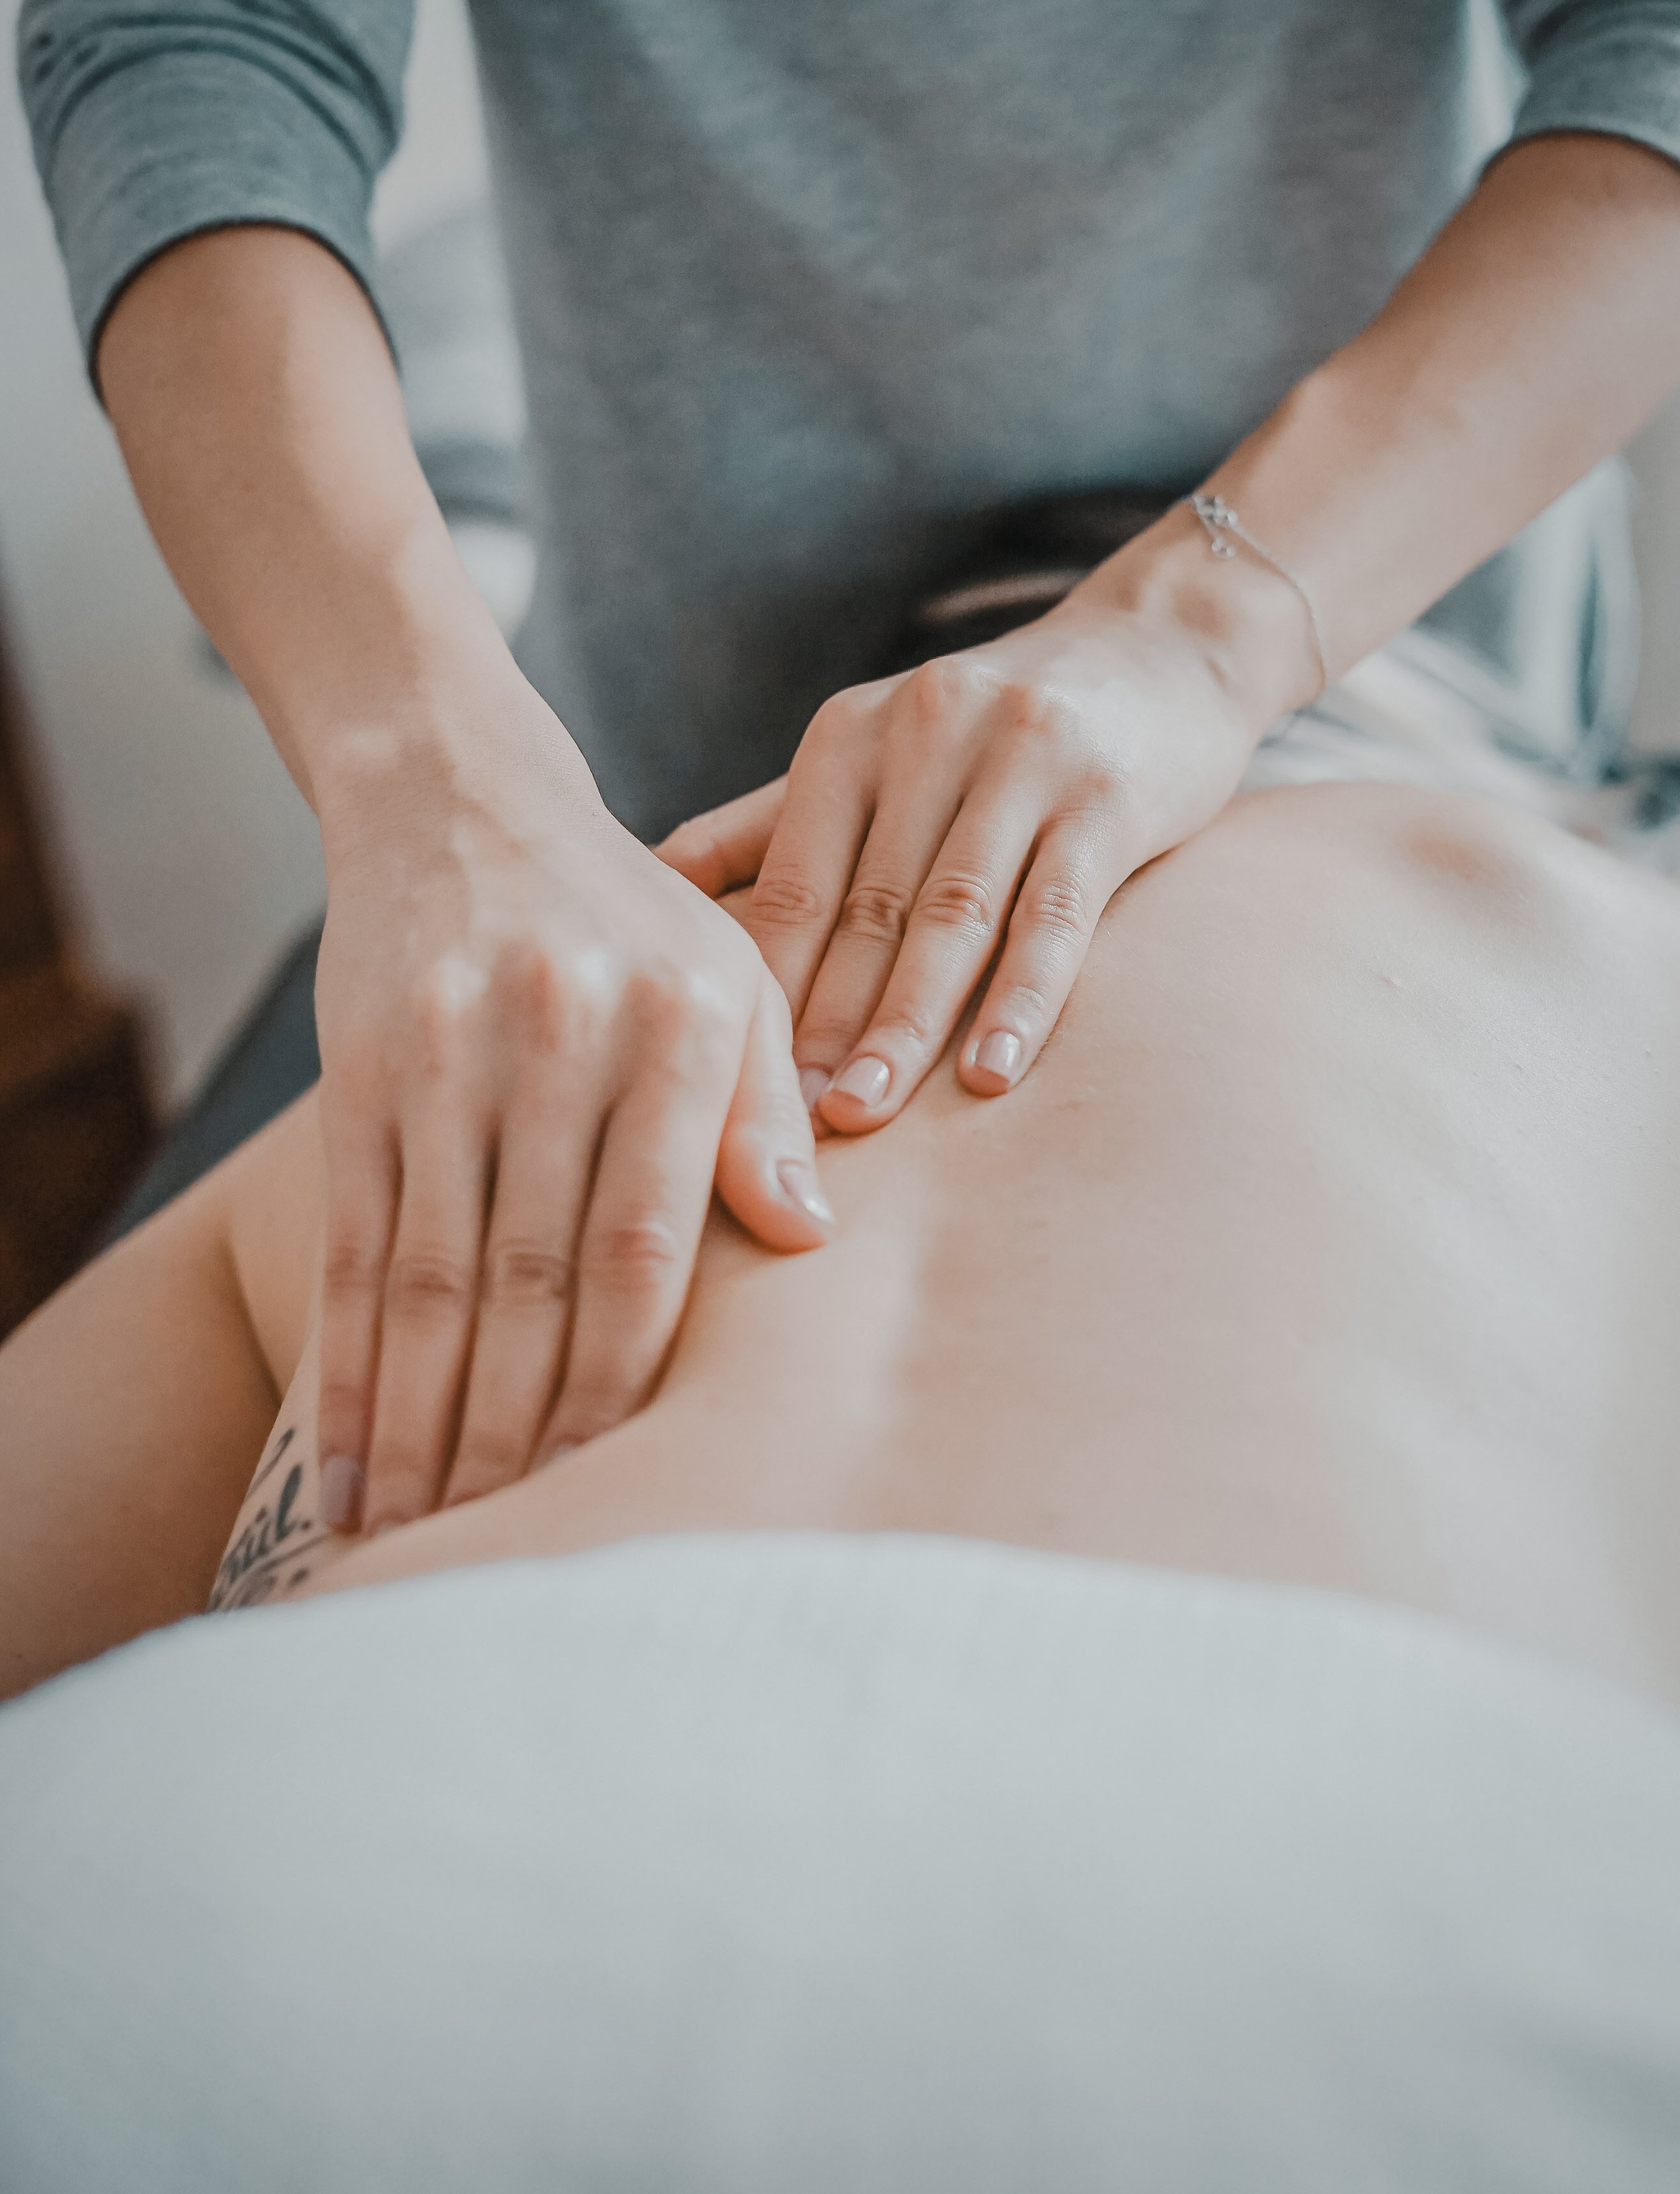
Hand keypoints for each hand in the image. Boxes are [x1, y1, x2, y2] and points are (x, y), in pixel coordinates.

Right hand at [311, 682, 832, 1536]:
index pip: (646, 1246)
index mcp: (678, 1028)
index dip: (622, 1381)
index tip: (614, 1488)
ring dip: (424, 1425)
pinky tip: (349, 1461)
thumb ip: (768, 1109)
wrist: (461, 800)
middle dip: (518, 1433)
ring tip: (418, 1538)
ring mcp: (450, 1057)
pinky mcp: (361, 1072)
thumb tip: (810, 1240)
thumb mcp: (732, 980)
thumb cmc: (628, 919)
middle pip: (533, 1280)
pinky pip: (355, 1245)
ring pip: (433, 1279)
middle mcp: (561, 1041)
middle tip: (509, 1551)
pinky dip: (349, 1366)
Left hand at [658, 545, 1279, 1132]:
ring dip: (905, 1024)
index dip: (759, 987)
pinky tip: (990, 1073)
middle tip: (783, 1127)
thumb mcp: (874, 753)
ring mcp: (1022, 760)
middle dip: (821, 1024)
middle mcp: (926, 734)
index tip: (725, 1086)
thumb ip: (769, 825)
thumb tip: (647, 888)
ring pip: (952, 915)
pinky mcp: (1108, 795)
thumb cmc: (993, 729)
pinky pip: (1057, 913)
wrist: (1162, 646)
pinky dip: (1022, 998)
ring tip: (864, 1113)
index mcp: (850, 736)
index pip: (791, 882)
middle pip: (865, 908)